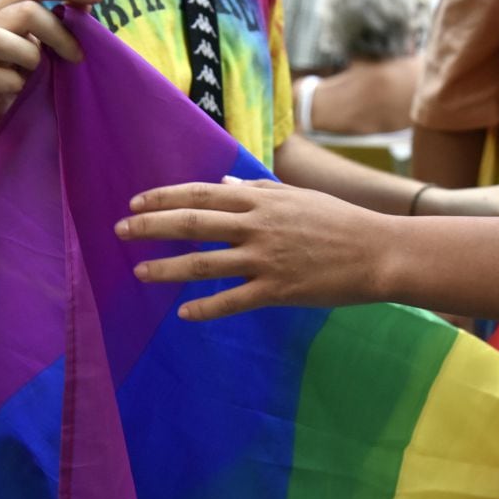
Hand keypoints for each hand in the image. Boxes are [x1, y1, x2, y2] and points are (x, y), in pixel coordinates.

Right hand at [0, 0, 102, 130]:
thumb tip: (88, 3)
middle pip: (24, 11)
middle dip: (58, 33)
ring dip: (30, 56)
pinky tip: (21, 89)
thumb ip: (63, 25)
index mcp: (6, 10)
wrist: (2, 119)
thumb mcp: (47, 48)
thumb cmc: (27, 77)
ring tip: (39, 72)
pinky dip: (12, 83)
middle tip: (78, 56)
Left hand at [115, 178, 391, 319]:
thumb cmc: (339, 222)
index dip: (164, 197)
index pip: (200, 193)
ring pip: (204, 262)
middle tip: (119, 231)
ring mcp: (265, 259)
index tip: (135, 203)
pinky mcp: (277, 290)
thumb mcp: (297, 197)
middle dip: (151, 227)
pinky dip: (206, 308)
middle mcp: (257, 226)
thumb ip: (258, 191)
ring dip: (167, 268)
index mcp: (261, 201)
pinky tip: (183, 313)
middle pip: (192, 223)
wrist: (378, 252)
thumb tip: (225, 185)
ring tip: (139, 273)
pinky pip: (233, 301)